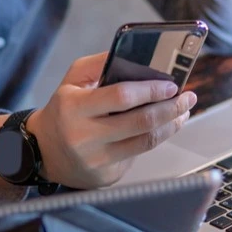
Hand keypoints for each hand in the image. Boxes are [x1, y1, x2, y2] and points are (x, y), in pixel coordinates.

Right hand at [26, 52, 195, 187]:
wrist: (44, 150)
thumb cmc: (64, 109)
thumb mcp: (73, 79)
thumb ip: (100, 63)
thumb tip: (136, 55)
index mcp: (74, 107)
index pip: (122, 97)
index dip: (151, 90)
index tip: (171, 85)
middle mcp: (84, 136)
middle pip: (141, 122)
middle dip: (171, 108)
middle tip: (187, 97)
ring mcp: (96, 159)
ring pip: (146, 142)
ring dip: (171, 125)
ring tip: (182, 112)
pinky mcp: (106, 176)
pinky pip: (138, 155)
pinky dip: (155, 139)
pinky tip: (164, 127)